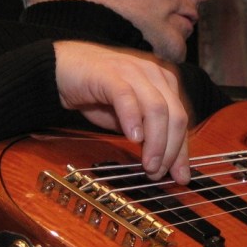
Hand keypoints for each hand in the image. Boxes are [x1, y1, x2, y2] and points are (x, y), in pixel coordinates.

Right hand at [53, 41, 189, 183]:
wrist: (64, 69)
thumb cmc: (99, 94)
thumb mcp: (130, 118)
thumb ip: (149, 134)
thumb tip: (165, 163)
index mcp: (165, 84)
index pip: (181, 120)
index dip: (182, 151)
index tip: (181, 176)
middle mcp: (154, 75)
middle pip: (175, 115)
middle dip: (171, 149)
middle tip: (159, 173)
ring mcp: (134, 71)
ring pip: (156, 109)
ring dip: (155, 142)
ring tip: (149, 164)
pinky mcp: (110, 74)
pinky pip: (126, 98)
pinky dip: (133, 120)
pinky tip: (133, 139)